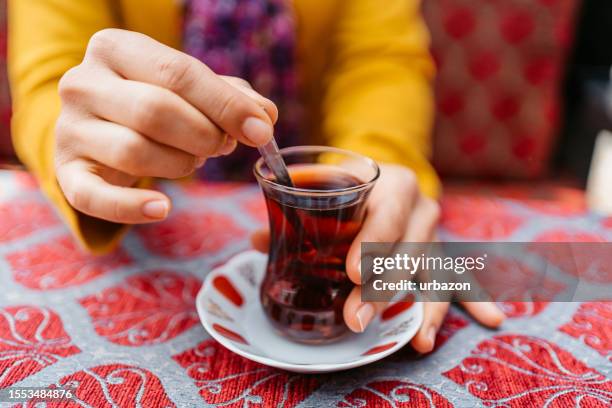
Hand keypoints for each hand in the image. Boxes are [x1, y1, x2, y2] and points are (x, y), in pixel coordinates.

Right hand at [55, 29, 276, 223]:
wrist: (99, 126)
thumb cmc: (152, 101)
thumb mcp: (187, 89)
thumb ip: (228, 97)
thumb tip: (266, 114)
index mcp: (114, 48)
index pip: (178, 73)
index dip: (225, 105)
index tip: (261, 131)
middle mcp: (82, 83)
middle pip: (155, 111)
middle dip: (204, 135)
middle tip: (221, 147)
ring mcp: (69, 129)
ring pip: (134, 151)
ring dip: (180, 164)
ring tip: (192, 160)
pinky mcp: (66, 172)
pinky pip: (94, 198)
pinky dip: (132, 208)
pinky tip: (162, 208)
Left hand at [252, 163, 504, 352]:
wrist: (388, 176)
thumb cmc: (352, 184)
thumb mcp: (328, 185)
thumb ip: (294, 212)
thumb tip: (255, 240)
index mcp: (393, 184)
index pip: (385, 215)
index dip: (372, 244)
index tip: (353, 273)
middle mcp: (421, 209)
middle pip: (406, 254)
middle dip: (382, 290)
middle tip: (356, 319)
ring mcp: (435, 235)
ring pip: (435, 274)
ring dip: (426, 310)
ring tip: (420, 341)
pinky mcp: (441, 256)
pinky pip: (459, 279)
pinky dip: (474, 301)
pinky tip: (492, 321)